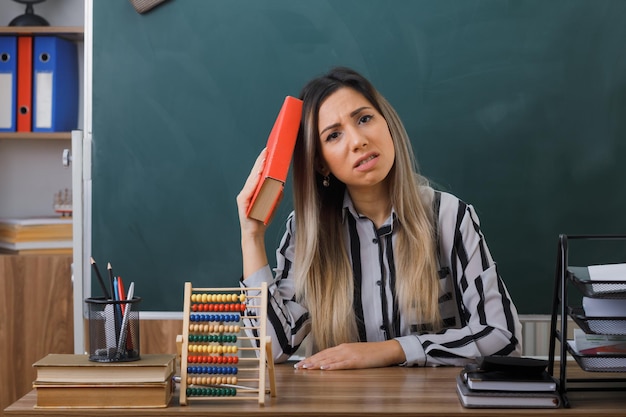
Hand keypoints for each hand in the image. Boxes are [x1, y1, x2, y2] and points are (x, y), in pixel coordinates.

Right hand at [237, 148, 269, 277]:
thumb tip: (280, 185)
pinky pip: (250, 189)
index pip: (258, 174)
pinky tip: (259, 173)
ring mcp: (244, 196)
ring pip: (252, 179)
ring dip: (258, 168)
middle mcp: (247, 191)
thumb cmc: (262, 218)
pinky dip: (255, 181)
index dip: (262, 162)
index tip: (268, 152)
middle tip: (267, 150)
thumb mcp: (272, 204)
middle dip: (260, 161)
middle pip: (254, 173)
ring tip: (264, 158)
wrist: (255, 233)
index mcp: (254, 191)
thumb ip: (276, 195)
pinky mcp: (242, 201)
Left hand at [294, 340, 405, 369]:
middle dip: (310, 361)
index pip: (323, 353)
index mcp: (343, 347)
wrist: (387, 349)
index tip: (301, 363)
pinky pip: (342, 364)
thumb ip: (343, 356)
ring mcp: (350, 354)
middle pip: (323, 355)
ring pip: (329, 359)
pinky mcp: (357, 361)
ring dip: (316, 363)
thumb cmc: (372, 353)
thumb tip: (332, 361)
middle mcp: (344, 349)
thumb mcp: (355, 353)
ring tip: (306, 367)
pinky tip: (324, 368)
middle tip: (298, 367)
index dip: (311, 358)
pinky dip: (332, 366)